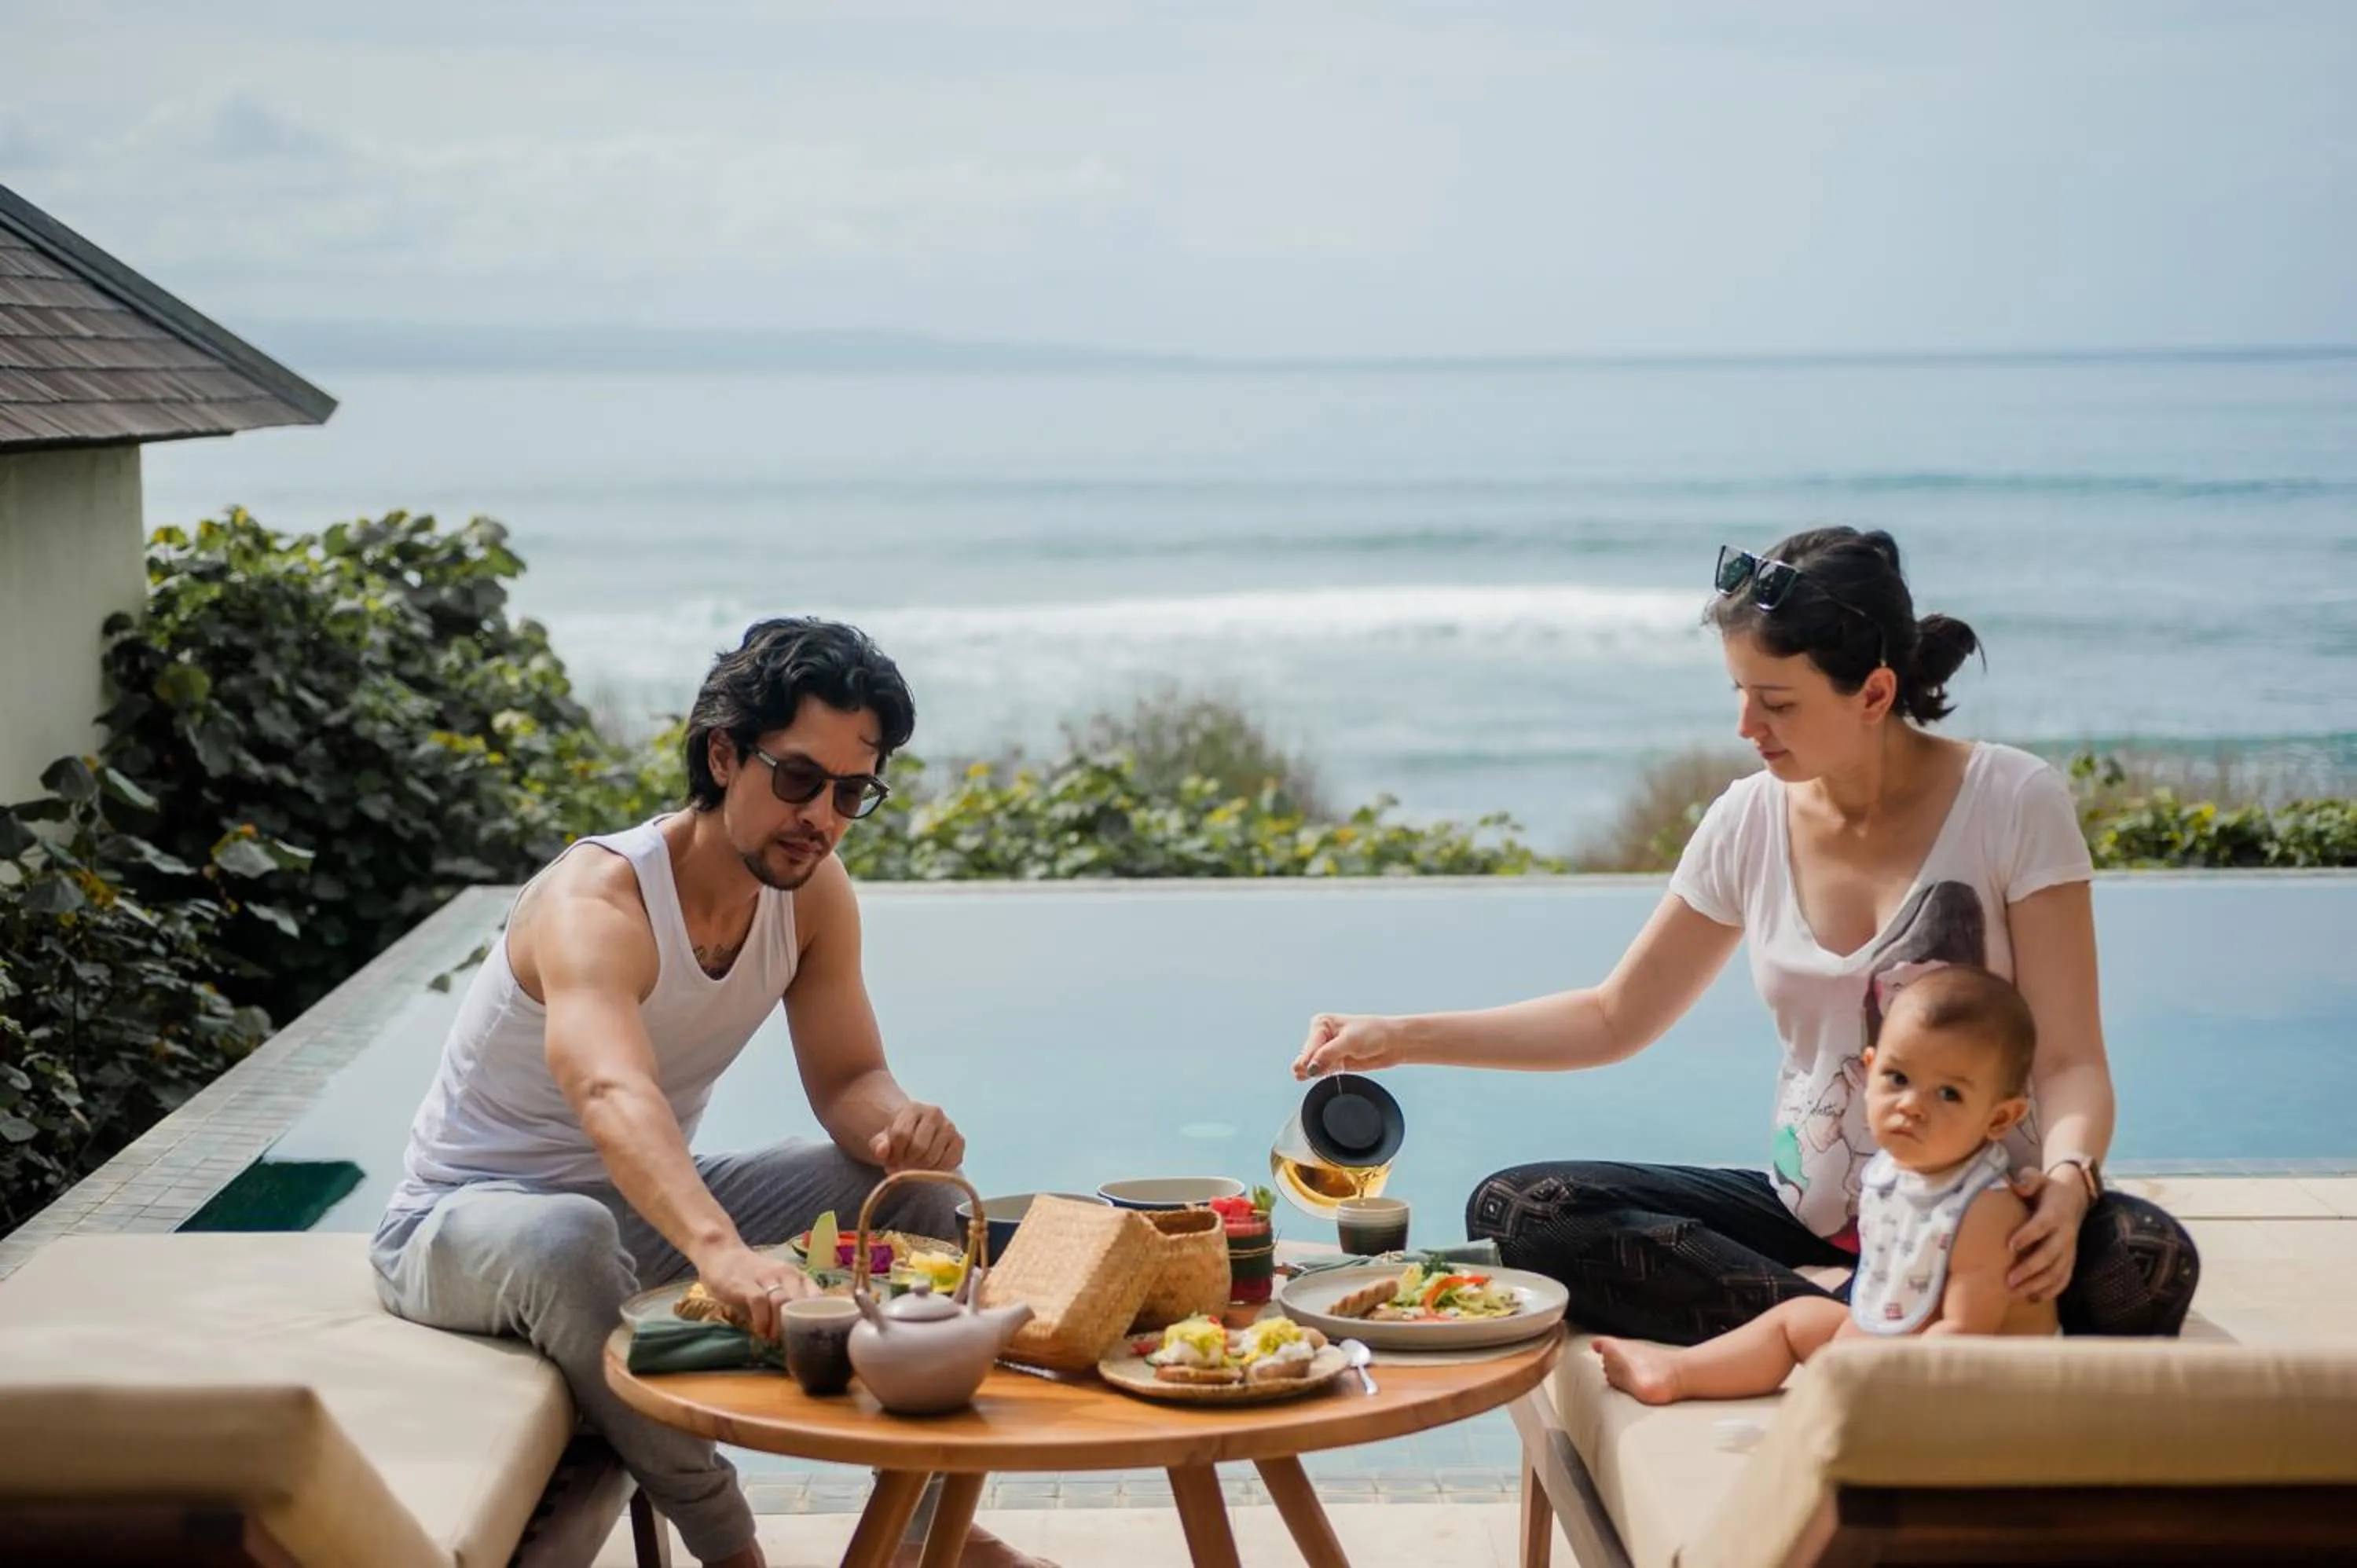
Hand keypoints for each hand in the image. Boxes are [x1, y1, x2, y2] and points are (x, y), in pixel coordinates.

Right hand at [693, 1240, 815, 1341]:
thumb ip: (786, 1307)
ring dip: (780, 1326)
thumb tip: (797, 1336)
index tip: (814, 1337)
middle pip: (802, 1303)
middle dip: (798, 1327)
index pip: (818, 1297)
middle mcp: (786, 1274)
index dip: (819, 1319)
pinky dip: (762, 1321)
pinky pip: (759, 1302)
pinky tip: (760, 1331)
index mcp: (797, 1276)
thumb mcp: (775, 1289)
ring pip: (783, 1303)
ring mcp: (766, 1277)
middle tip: (791, 1344)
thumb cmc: (752, 1277)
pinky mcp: (745, 1283)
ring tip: (774, 1340)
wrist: (722, 1254)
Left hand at [868, 1101, 964, 1173]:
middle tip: (903, 1164)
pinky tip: (929, 1166)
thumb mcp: (883, 1139)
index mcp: (913, 1108)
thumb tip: (881, 1151)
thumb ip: (879, 1144)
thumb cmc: (899, 1138)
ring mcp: (949, 1127)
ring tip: (914, 1164)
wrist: (918, 1134)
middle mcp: (935, 1113)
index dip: (893, 1153)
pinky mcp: (959, 1141)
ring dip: (920, 1168)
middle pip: (918, 1148)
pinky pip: (948, 1163)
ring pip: (932, 1158)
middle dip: (907, 1162)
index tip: (891, 1159)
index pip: (901, 1135)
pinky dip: (936, 1170)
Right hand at [1293, 1013, 1404, 1079]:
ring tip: (1332, 1068)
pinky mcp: (1333, 1063)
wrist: (1393, 1043)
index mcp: (1321, 1023)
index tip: (1315, 1070)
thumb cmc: (1374, 1033)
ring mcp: (1326, 1050)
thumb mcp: (1350, 1041)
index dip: (1311, 1061)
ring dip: (1316, 1072)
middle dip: (1313, 1066)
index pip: (1308, 1047)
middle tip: (1325, 1069)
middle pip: (1306, 1058)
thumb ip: (1328, 1054)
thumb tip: (1310, 1069)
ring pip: (1310, 1066)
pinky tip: (1328, 1073)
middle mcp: (1321, 1036)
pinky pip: (1319, 1072)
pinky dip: (1321, 1075)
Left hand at [2005, 1165, 2090, 1301]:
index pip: (2043, 1225)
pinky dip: (2050, 1291)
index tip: (2010, 1245)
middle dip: (2030, 1269)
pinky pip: (2063, 1279)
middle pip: (2050, 1254)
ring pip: (2057, 1272)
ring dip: (2037, 1284)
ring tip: (2015, 1293)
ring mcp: (2069, 1250)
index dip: (2028, 1235)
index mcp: (2055, 1213)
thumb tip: (2017, 1184)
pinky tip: (2032, 1298)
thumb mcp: (2038, 1178)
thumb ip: (2028, 1179)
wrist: (2072, 1199)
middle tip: (2008, 1280)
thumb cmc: (2046, 1189)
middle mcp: (2065, 1234)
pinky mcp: (2069, 1261)